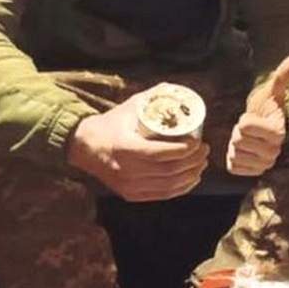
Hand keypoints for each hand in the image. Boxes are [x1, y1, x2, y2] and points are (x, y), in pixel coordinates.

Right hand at [67, 88, 209, 201]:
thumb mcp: (129, 108)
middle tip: (204, 150)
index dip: (184, 150)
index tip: (198, 142)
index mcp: (124, 147)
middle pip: (169, 170)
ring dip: (191, 175)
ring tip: (201, 163)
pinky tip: (192, 178)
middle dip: (193, 161)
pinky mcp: (131, 195)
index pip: (161, 153)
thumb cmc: (110, 125)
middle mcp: (126, 170)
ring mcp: (128, 185)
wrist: (84, 147)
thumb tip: (177, 91)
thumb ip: (153, 98)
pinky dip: (181, 188)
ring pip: (169, 186)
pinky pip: (162, 195)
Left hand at [226, 55, 288, 175]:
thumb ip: (282, 76)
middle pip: (238, 140)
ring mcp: (262, 165)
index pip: (245, 126)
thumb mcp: (273, 91)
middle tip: (250, 130)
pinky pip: (232, 166)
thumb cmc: (267, 109)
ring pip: (234, 153)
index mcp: (277, 133)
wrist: (265, 128)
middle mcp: (273, 153)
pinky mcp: (251, 173)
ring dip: (236, 146)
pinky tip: (243, 152)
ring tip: (248, 141)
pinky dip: (233, 158)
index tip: (255, 119)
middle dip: (240, 133)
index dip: (245, 120)